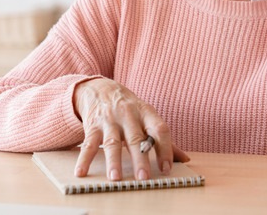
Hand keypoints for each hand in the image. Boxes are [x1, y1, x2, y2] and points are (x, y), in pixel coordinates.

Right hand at [73, 78, 188, 180]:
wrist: (101, 88)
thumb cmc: (130, 108)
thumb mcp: (148, 117)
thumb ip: (163, 139)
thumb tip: (185, 159)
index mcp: (147, 113)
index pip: (160, 130)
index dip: (165, 149)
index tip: (166, 168)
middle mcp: (129, 115)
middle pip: (136, 139)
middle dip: (140, 159)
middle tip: (143, 177)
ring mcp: (110, 120)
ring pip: (112, 142)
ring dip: (114, 161)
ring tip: (116, 177)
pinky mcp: (92, 125)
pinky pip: (88, 143)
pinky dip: (84, 159)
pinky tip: (81, 172)